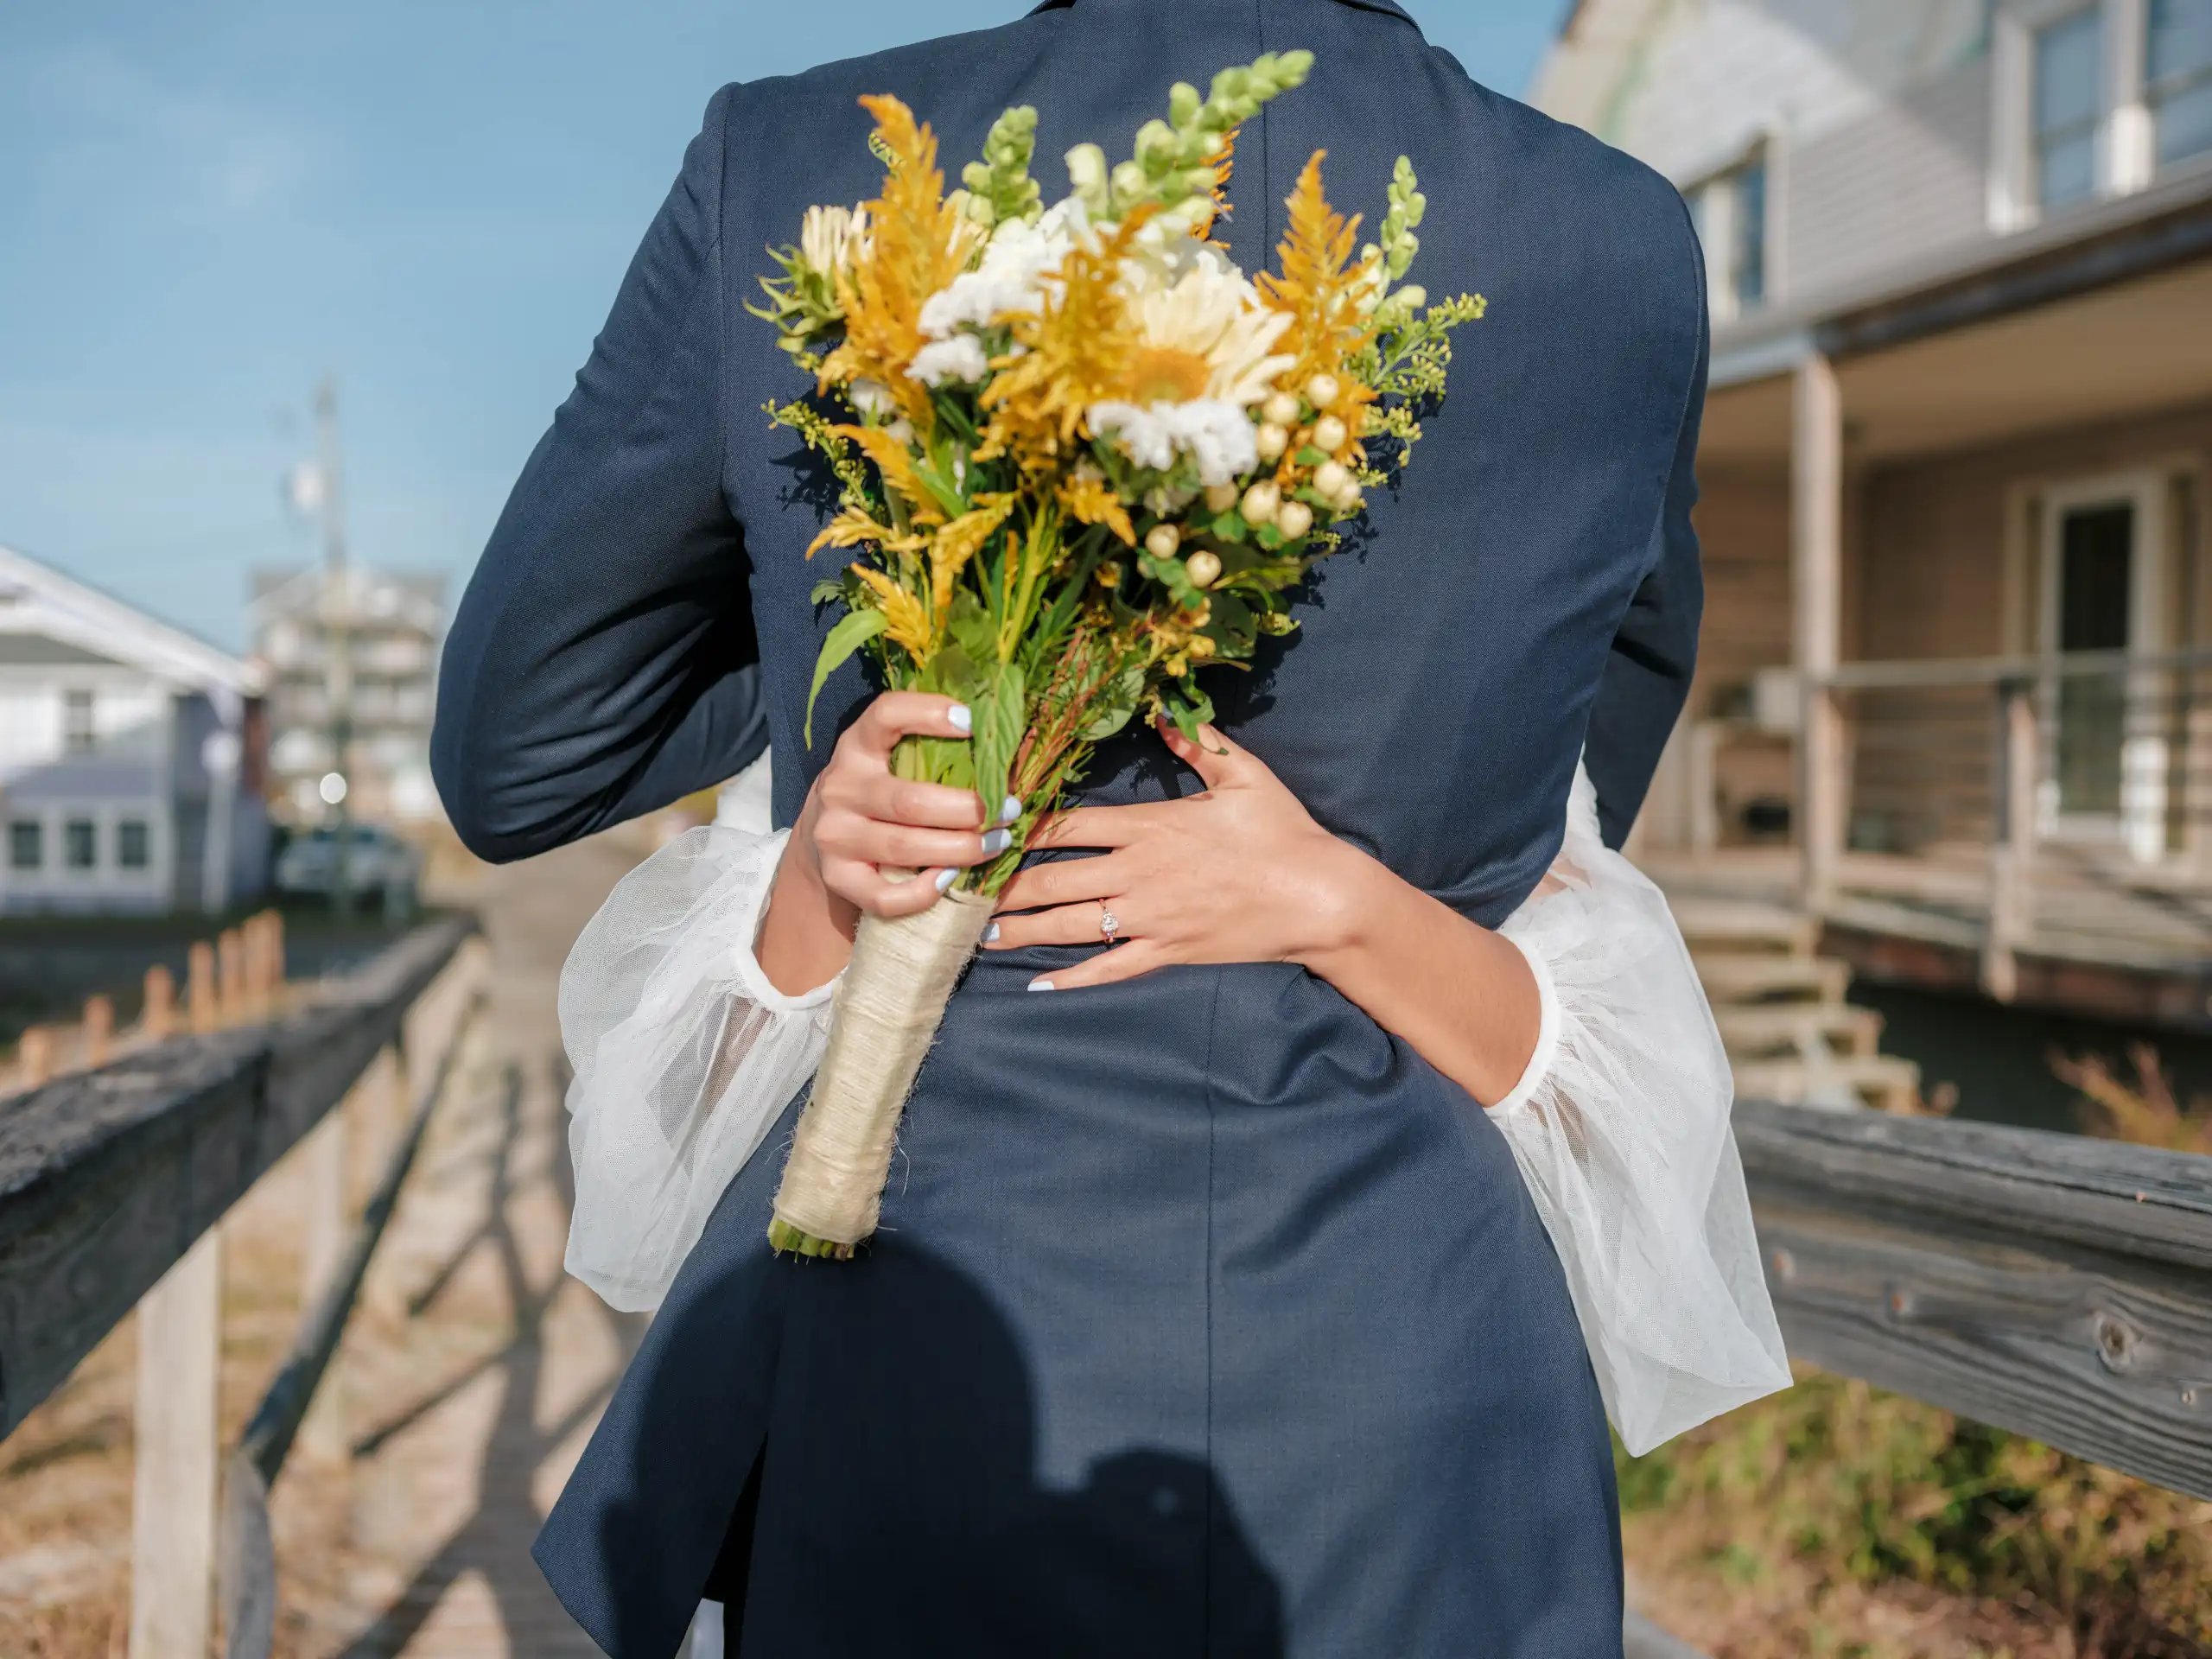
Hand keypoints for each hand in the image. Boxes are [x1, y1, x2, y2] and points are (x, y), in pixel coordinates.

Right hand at [758, 692, 1017, 993]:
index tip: (974, 722)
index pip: (886, 716)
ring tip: (997, 843)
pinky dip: (924, 892)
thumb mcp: (891, 758)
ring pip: (904, 847)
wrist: (822, 835)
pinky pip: (886, 896)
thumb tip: (1005, 742)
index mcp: (857, 746)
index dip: (929, 714)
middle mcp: (841, 788)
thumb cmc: (879, 790)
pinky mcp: (837, 878)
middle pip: (910, 801)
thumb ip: (933, 749)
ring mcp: (835, 836)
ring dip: (962, 849)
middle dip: (970, 809)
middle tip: (1008, 810)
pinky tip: (950, 878)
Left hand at [986, 720, 1369, 989]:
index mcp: (1149, 826)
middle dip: (1000, 885)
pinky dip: (1072, 979)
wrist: (1320, 897)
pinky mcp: (1168, 952)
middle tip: (958, 889)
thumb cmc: (1284, 832)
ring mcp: (1150, 917)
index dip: (1017, 828)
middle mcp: (1138, 873)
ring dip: (1020, 932)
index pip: (1066, 826)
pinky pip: (1110, 969)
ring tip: (979, 935)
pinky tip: (1038, 985)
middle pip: (1051, 878)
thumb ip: (1197, 743)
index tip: (980, 829)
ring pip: (1069, 926)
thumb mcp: (1243, 775)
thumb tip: (1162, 715)